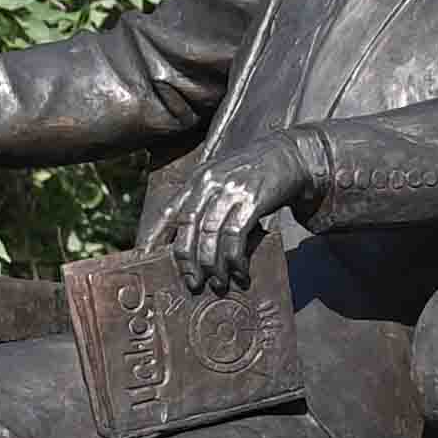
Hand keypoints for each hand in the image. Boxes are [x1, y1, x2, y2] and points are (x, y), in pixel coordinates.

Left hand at [149, 132, 316, 293]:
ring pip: (210, 234)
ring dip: (212, 265)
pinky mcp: (252, 200)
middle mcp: (210, 183)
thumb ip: (205, 201)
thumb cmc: (255, 173)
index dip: (155, 236)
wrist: (291, 154)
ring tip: (217, 283)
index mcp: (198, 179)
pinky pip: (235, 235)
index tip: (145, 258)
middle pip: (188, 227)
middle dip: (187, 260)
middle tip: (192, 283)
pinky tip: (239, 271)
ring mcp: (230, 190)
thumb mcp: (223, 179)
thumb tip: (191, 240)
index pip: (170, 211)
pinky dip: (234, 258)